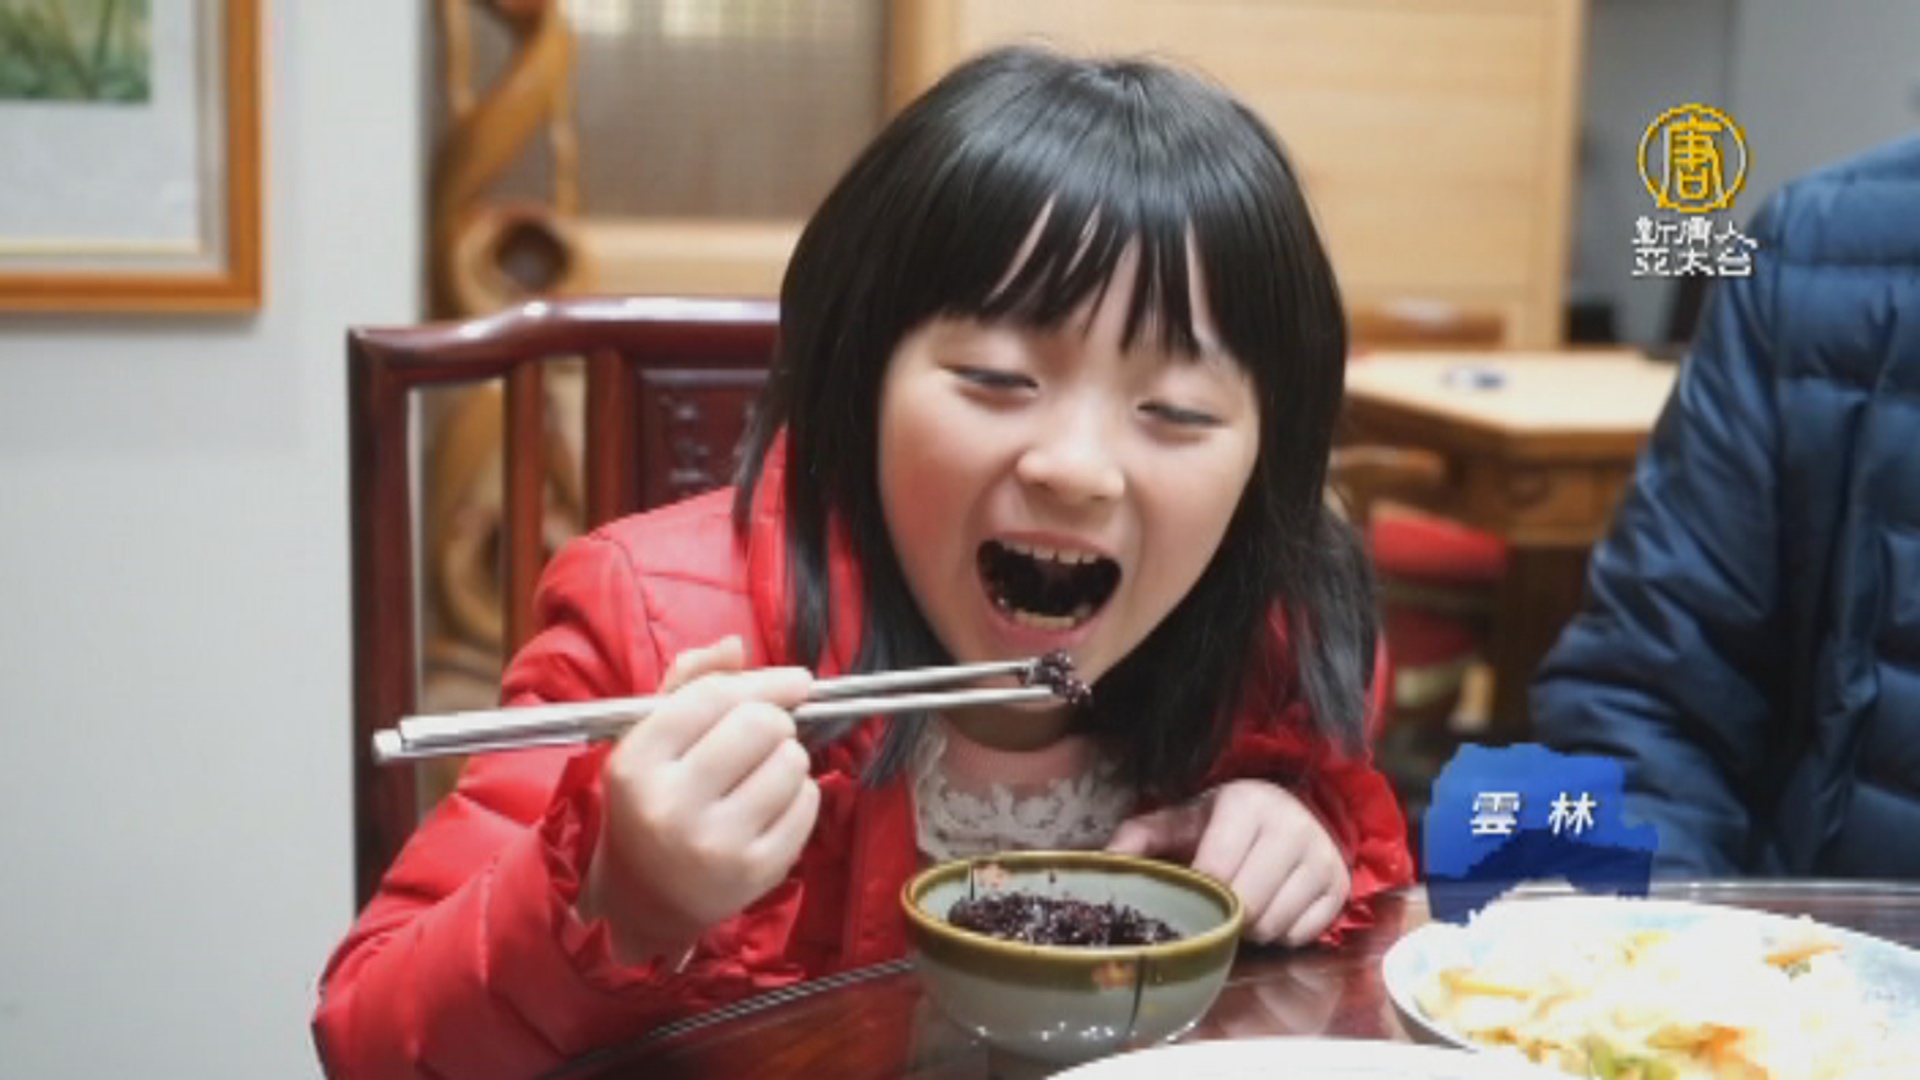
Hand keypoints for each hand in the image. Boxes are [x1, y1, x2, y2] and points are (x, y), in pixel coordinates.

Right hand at [579, 636, 818, 962]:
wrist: (644, 899)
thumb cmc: (651, 802)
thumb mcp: (648, 739)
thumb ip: (688, 683)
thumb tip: (735, 646)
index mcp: (636, 762)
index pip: (715, 697)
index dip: (765, 681)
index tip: (795, 682)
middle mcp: (671, 805)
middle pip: (762, 725)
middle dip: (775, 722)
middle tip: (764, 737)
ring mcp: (715, 845)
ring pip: (791, 763)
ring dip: (788, 759)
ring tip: (761, 775)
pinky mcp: (754, 873)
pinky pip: (807, 804)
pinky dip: (800, 795)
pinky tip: (771, 806)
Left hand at [1105, 780, 1349, 946]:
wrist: (1298, 811)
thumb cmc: (1228, 820)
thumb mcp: (1186, 818)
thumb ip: (1141, 836)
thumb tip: (1103, 862)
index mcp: (1247, 804)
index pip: (1217, 873)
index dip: (1200, 894)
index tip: (1193, 893)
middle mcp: (1292, 827)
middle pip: (1248, 906)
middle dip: (1226, 915)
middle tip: (1219, 905)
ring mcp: (1321, 859)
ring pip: (1274, 925)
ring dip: (1252, 928)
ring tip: (1246, 903)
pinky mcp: (1339, 887)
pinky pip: (1301, 935)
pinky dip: (1282, 933)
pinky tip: (1273, 908)